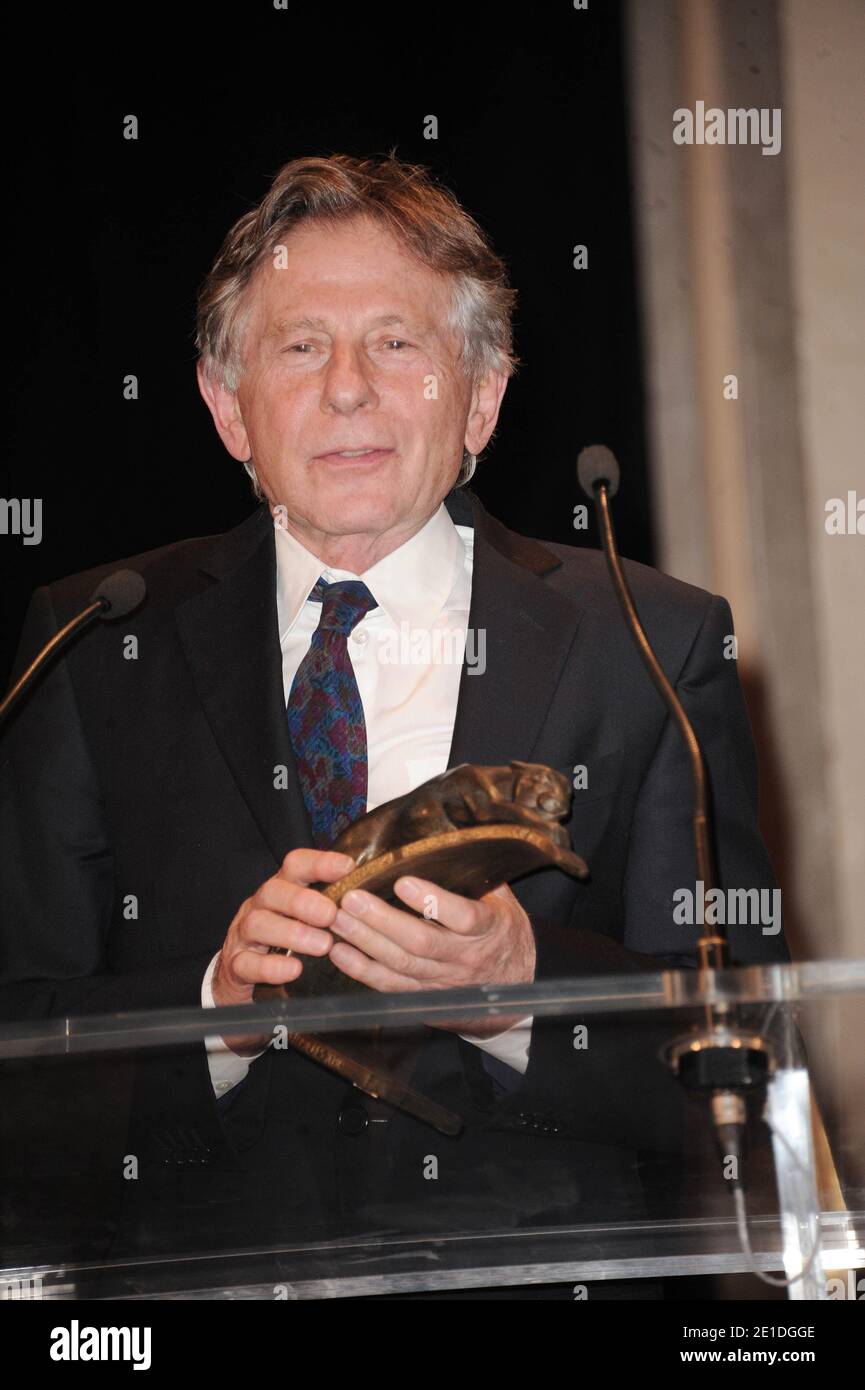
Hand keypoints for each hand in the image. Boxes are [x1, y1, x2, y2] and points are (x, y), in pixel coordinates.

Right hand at [211, 848, 354, 1053]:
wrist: (241, 974)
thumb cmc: (284, 940)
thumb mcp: (305, 917)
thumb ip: (331, 904)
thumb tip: (374, 898)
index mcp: (282, 889)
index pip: (295, 865)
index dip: (320, 863)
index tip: (348, 867)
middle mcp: (261, 906)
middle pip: (273, 891)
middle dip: (303, 901)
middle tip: (331, 914)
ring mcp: (244, 935)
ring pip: (258, 924)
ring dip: (292, 932)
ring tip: (322, 945)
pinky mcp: (236, 965)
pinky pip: (247, 963)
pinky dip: (270, 966)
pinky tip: (294, 970)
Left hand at [329, 877, 535, 1037]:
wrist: (516, 981)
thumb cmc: (502, 929)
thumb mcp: (502, 899)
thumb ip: (477, 874)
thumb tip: (453, 837)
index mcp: (488, 928)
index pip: (463, 917)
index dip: (433, 901)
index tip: (403, 882)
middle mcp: (465, 957)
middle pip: (421, 942)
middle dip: (383, 921)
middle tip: (352, 899)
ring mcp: (444, 980)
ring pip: (401, 965)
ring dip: (366, 942)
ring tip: (338, 919)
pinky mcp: (425, 995)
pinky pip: (391, 986)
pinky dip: (363, 971)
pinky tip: (340, 952)